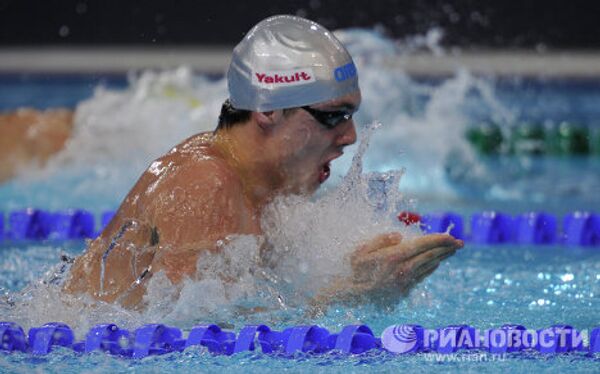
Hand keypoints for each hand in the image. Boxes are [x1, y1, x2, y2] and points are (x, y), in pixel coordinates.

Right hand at [347, 232, 462, 301]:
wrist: (349, 294)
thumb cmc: (353, 269)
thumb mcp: (361, 250)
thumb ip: (380, 240)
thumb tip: (399, 236)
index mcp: (393, 257)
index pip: (423, 245)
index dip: (439, 239)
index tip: (451, 236)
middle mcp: (403, 270)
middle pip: (431, 256)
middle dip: (447, 248)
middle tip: (460, 243)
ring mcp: (404, 283)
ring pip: (429, 267)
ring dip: (442, 257)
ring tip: (451, 251)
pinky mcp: (404, 291)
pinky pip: (422, 277)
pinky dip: (431, 268)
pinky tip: (435, 263)